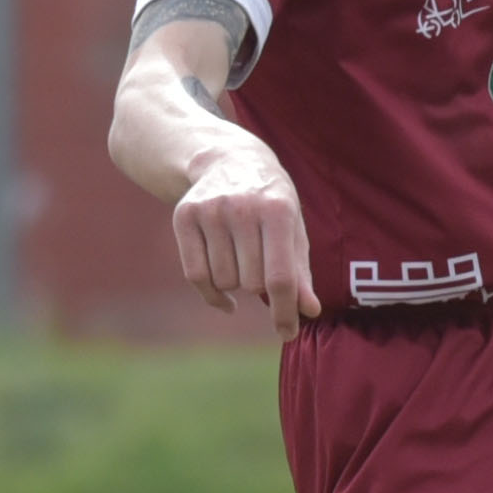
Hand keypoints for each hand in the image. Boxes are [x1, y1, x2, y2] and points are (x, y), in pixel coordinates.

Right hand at [168, 131, 318, 321]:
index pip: (280, 277)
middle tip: (261, 265)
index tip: (288, 332)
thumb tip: (308, 312)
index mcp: (277, 210)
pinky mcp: (184, 216)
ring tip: (242, 258)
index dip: (285, 312)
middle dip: (259, 286)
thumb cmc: (270, 202)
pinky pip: (195, 276)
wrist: (228, 159)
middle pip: (251, 282)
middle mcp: (241, 207)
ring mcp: (210, 210)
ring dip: (236, 282)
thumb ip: (301, 272)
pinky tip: (225, 297)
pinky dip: (213, 294)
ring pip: (223, 281)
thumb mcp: (293, 229)